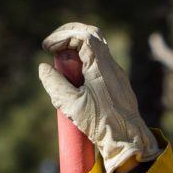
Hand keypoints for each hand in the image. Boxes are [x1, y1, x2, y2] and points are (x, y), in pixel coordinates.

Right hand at [37, 22, 156, 172]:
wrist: (128, 139)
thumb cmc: (101, 123)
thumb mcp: (71, 104)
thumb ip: (54, 83)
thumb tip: (44, 68)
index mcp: (101, 66)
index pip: (83, 36)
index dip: (62, 36)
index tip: (47, 48)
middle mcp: (111, 65)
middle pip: (93, 35)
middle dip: (70, 34)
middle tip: (53, 45)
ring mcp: (116, 73)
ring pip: (97, 47)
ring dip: (76, 48)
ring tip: (61, 62)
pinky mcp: (116, 83)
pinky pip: (99, 61)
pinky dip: (83, 60)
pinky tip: (74, 77)